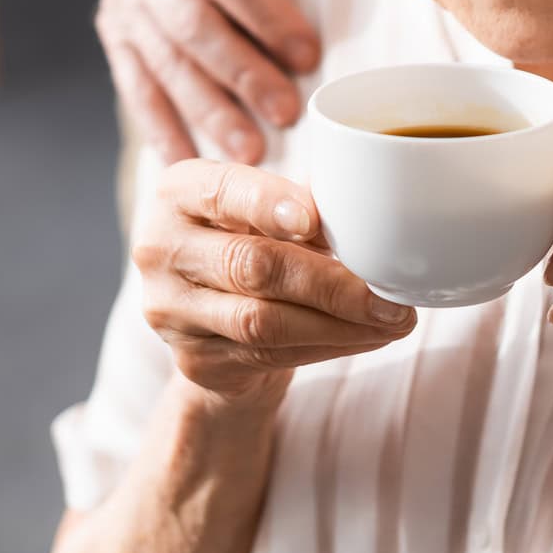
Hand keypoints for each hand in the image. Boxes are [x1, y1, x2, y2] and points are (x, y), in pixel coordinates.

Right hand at [96, 0, 321, 164]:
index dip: (267, 16)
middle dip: (242, 74)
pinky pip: (136, 89)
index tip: (309, 56)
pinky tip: (191, 165)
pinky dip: (164, 130)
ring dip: (209, 112)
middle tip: (288, 114)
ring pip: (165, 63)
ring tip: (251, 155)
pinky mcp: (112, 36)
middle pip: (192, 24)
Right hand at [134, 160, 416, 404]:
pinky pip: (268, 355)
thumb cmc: (249, 243)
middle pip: (251, 265)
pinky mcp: (193, 360)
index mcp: (178, 192)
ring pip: (262, 320)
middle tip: (390, 294)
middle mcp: (160, 247)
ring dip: (339, 324)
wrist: (211, 320)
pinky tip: (367, 337)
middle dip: (331, 282)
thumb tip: (363, 203)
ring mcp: (170, 310)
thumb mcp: (264, 210)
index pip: (224, 192)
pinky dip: (327, 347)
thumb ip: (300, 199)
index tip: (315, 219)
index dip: (270, 204)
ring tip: (392, 320)